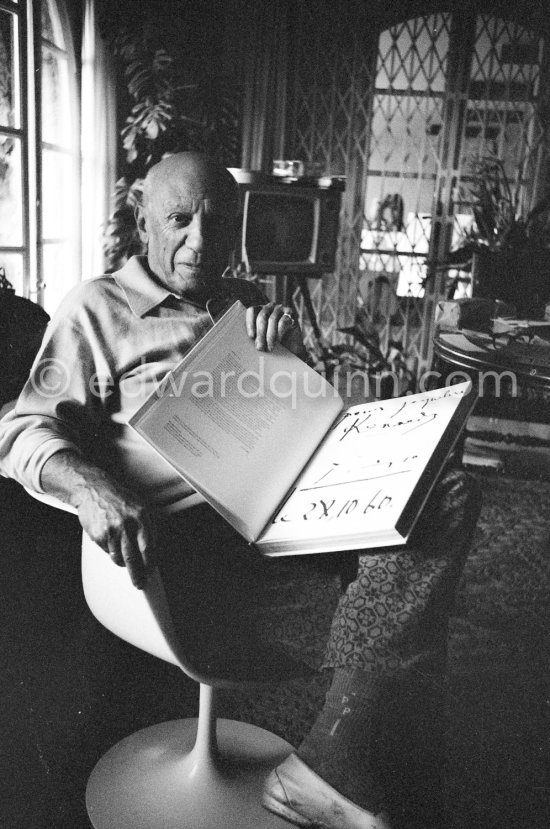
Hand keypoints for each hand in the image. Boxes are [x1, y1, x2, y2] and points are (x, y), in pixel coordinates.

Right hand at [41, 451, 155, 588]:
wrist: (93, 490)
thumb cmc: (118, 498)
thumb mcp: (140, 506)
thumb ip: (149, 526)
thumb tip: (153, 549)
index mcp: (141, 516)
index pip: (148, 546)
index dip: (150, 563)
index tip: (150, 572)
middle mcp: (127, 524)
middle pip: (133, 558)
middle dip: (137, 574)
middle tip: (139, 583)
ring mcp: (111, 531)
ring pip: (118, 558)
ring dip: (121, 561)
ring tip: (120, 550)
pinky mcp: (98, 535)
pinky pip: (106, 552)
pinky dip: (109, 550)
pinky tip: (109, 538)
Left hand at [246, 303, 305, 357]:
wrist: (290, 349)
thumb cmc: (274, 345)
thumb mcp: (261, 340)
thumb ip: (255, 337)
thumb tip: (251, 341)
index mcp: (259, 310)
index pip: (252, 311)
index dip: (250, 323)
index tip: (251, 336)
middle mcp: (270, 307)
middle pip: (262, 316)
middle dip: (260, 333)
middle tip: (260, 347)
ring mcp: (281, 310)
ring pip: (272, 319)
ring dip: (270, 335)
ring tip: (269, 348)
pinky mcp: (291, 316)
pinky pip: (283, 322)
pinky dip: (279, 333)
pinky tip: (278, 342)